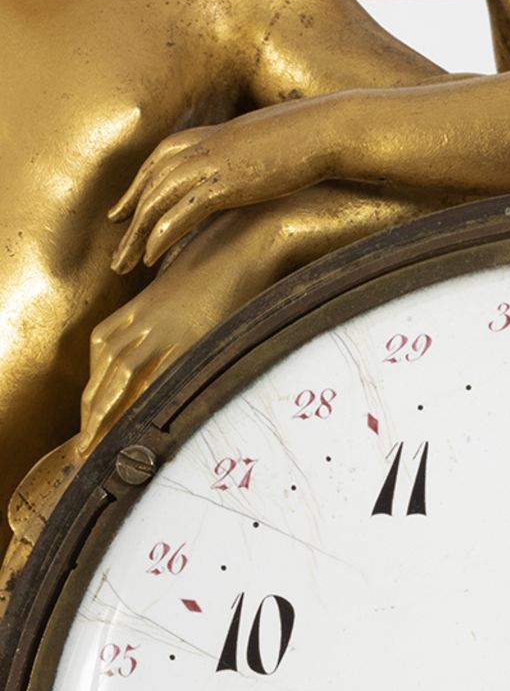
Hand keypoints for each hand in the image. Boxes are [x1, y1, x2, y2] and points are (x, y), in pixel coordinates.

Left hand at [79, 212, 290, 456]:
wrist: (243, 242)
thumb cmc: (222, 266)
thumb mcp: (184, 292)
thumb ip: (169, 318)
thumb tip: (172, 349)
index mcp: (139, 306)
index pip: (100, 352)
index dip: (92, 389)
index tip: (88, 418)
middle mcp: (144, 317)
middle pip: (105, 369)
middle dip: (92, 411)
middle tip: (85, 448)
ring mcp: (164, 326)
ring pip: (122, 375)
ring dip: (108, 413)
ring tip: (101, 446)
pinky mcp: (189, 335)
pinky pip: (159, 375)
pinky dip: (144, 401)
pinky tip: (140, 422)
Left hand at [109, 107, 328, 271]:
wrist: (325, 130)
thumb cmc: (310, 137)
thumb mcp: (270, 143)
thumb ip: (250, 155)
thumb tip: (253, 169)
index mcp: (211, 135)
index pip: (159, 160)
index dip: (138, 186)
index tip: (123, 211)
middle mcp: (202, 147)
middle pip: (149, 182)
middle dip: (128, 217)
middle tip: (115, 248)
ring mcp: (210, 164)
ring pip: (156, 200)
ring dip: (136, 235)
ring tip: (123, 264)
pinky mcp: (224, 184)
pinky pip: (180, 213)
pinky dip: (160, 235)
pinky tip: (149, 258)